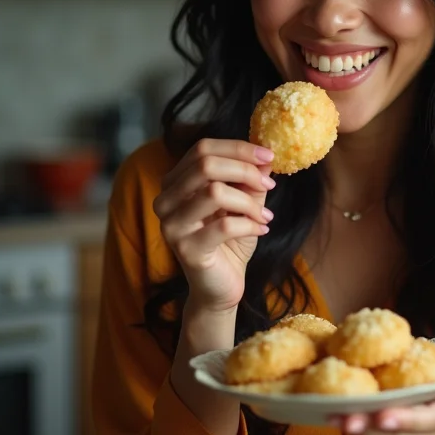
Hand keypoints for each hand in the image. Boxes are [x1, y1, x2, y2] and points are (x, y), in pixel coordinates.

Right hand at [153, 138, 275, 312]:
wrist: (222, 286)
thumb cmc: (230, 240)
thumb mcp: (244, 201)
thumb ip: (250, 177)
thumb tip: (265, 154)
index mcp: (175, 182)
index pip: (202, 148)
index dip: (238, 148)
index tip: (269, 156)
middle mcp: (165, 200)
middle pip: (205, 164)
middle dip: (245, 170)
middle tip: (269, 184)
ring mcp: (172, 225)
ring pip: (214, 192)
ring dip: (249, 201)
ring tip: (265, 214)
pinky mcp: (186, 250)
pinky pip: (224, 226)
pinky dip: (250, 224)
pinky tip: (261, 229)